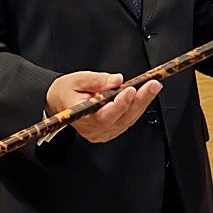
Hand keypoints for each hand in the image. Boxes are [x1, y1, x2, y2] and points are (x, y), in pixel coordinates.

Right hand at [46, 71, 161, 143]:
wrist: (59, 102)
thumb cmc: (67, 91)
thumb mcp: (78, 79)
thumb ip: (98, 80)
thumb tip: (117, 80)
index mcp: (82, 117)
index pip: (104, 116)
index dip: (120, 104)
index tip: (130, 90)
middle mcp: (93, 129)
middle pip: (121, 118)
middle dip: (139, 100)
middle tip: (152, 85)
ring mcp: (102, 133)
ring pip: (127, 120)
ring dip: (142, 103)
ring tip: (152, 87)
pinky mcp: (108, 131)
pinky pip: (126, 121)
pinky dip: (136, 108)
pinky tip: (144, 96)